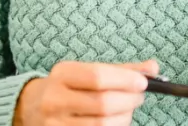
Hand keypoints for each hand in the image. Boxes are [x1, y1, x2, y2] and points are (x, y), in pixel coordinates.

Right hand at [13, 59, 157, 125]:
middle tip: (139, 96)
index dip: (124, 80)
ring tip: (128, 109)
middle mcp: (54, 99)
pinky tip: (117, 120)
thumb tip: (153, 67)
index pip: (97, 76)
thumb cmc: (70, 86)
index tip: (143, 82)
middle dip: (129, 101)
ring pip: (102, 125)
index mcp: (62, 74)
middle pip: (103, 104)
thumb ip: (121, 69)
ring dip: (125, 117)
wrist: (33, 107)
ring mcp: (55, 123)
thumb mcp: (88, 70)